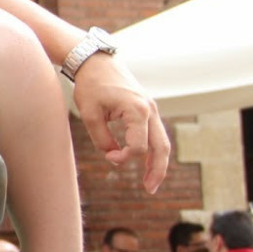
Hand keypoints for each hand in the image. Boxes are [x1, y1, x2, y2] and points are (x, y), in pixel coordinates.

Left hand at [71, 53, 170, 192]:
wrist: (97, 62)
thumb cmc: (91, 85)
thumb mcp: (90, 114)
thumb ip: (102, 138)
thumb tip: (114, 157)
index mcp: (137, 111)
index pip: (137, 146)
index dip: (123, 157)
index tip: (108, 155)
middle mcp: (150, 110)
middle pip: (161, 147)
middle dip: (157, 170)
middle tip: (150, 189)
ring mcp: (152, 109)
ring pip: (163, 142)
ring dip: (158, 163)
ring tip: (151, 183)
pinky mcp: (148, 109)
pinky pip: (156, 134)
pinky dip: (154, 150)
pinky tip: (147, 163)